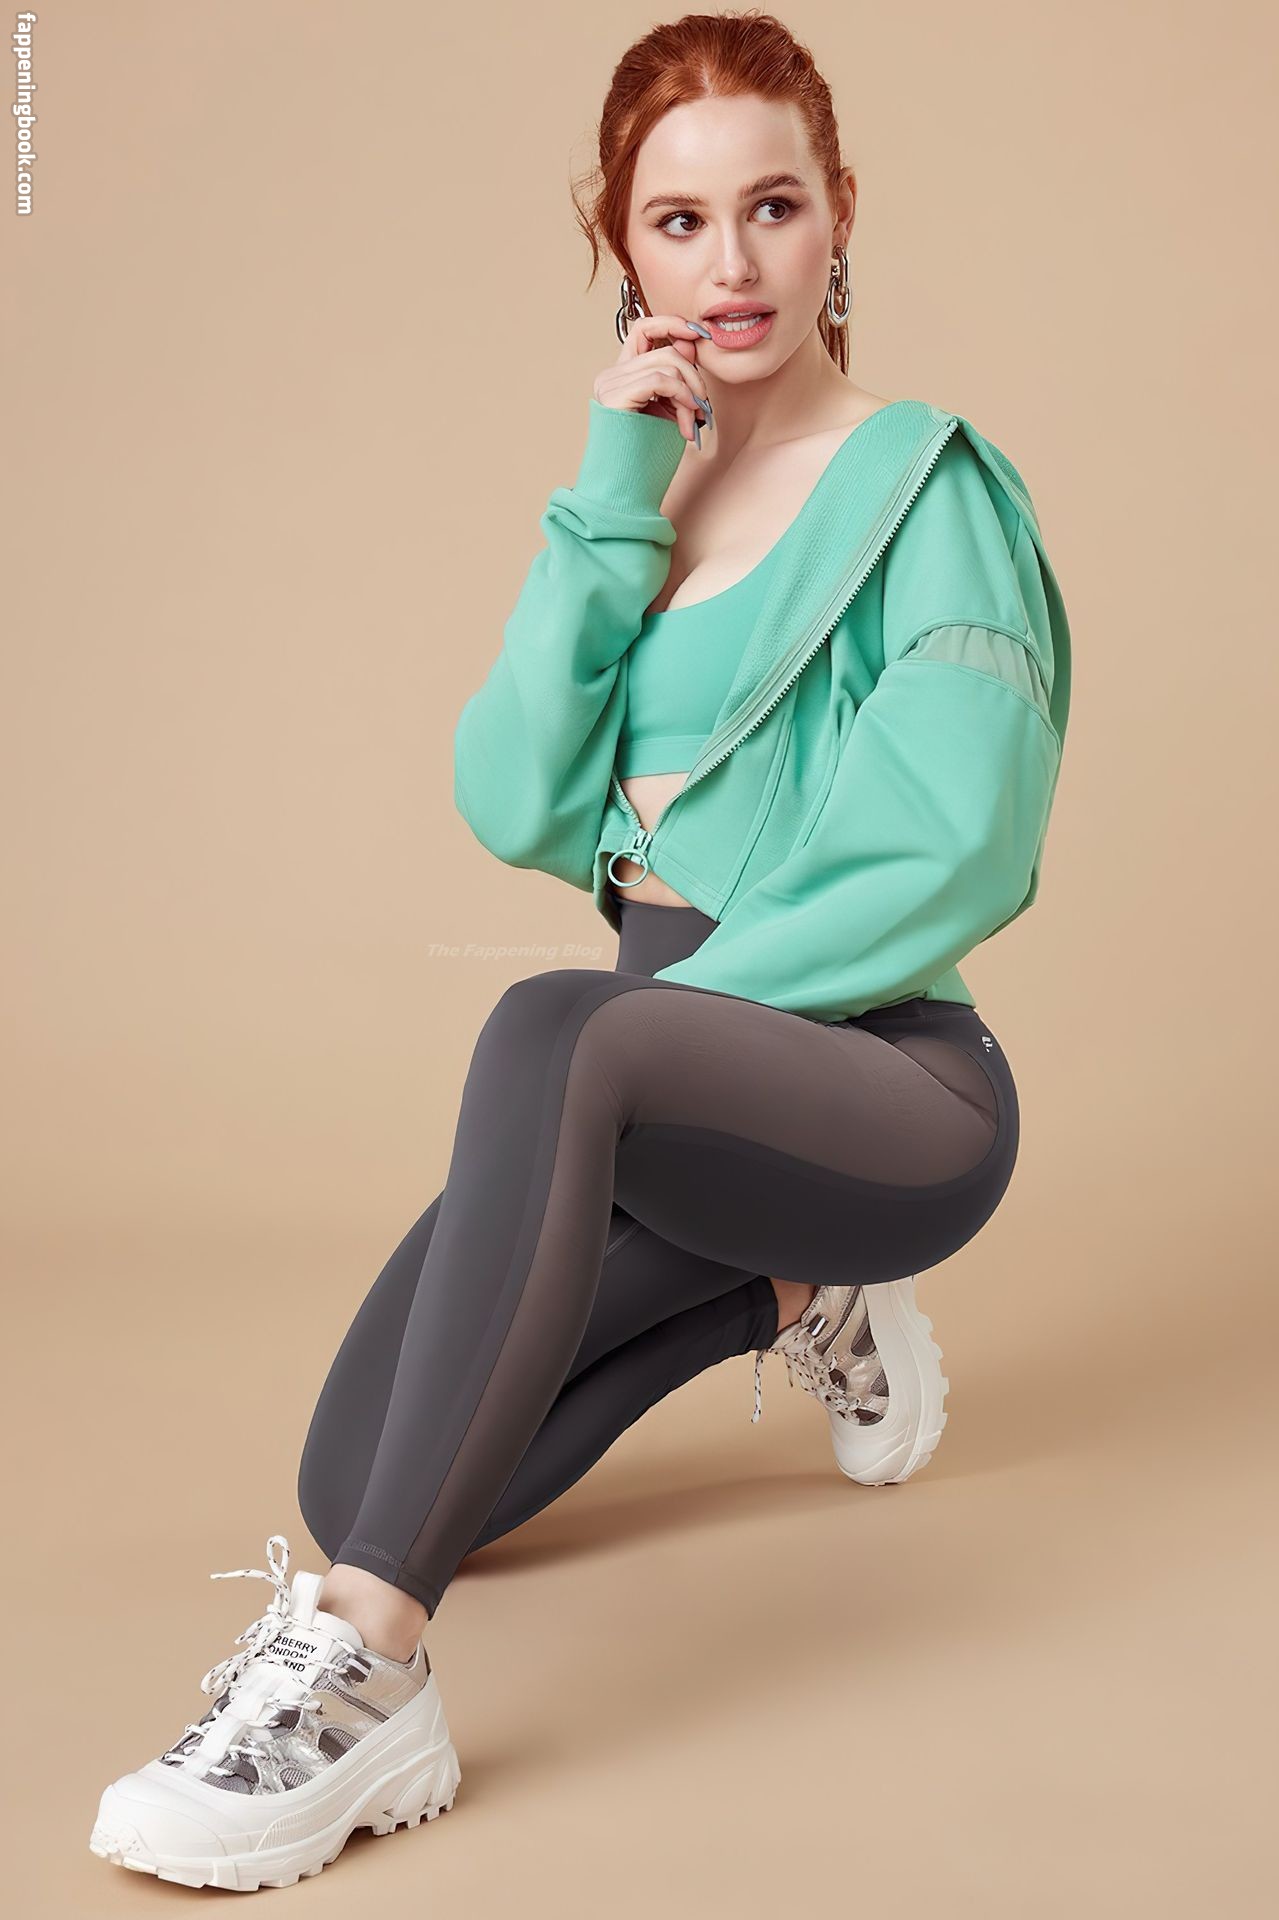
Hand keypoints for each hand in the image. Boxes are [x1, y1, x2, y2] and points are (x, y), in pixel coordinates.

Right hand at [592, 314, 712, 444]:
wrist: (627, 488)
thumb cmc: (649, 455)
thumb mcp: (671, 408)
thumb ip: (679, 376)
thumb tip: (690, 341)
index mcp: (623, 375)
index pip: (644, 328)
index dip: (672, 323)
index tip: (699, 335)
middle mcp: (611, 376)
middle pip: (665, 349)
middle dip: (694, 376)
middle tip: (702, 405)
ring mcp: (609, 385)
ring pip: (667, 364)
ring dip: (691, 393)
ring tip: (693, 421)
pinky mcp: (614, 397)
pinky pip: (661, 381)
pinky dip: (681, 398)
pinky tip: (685, 423)